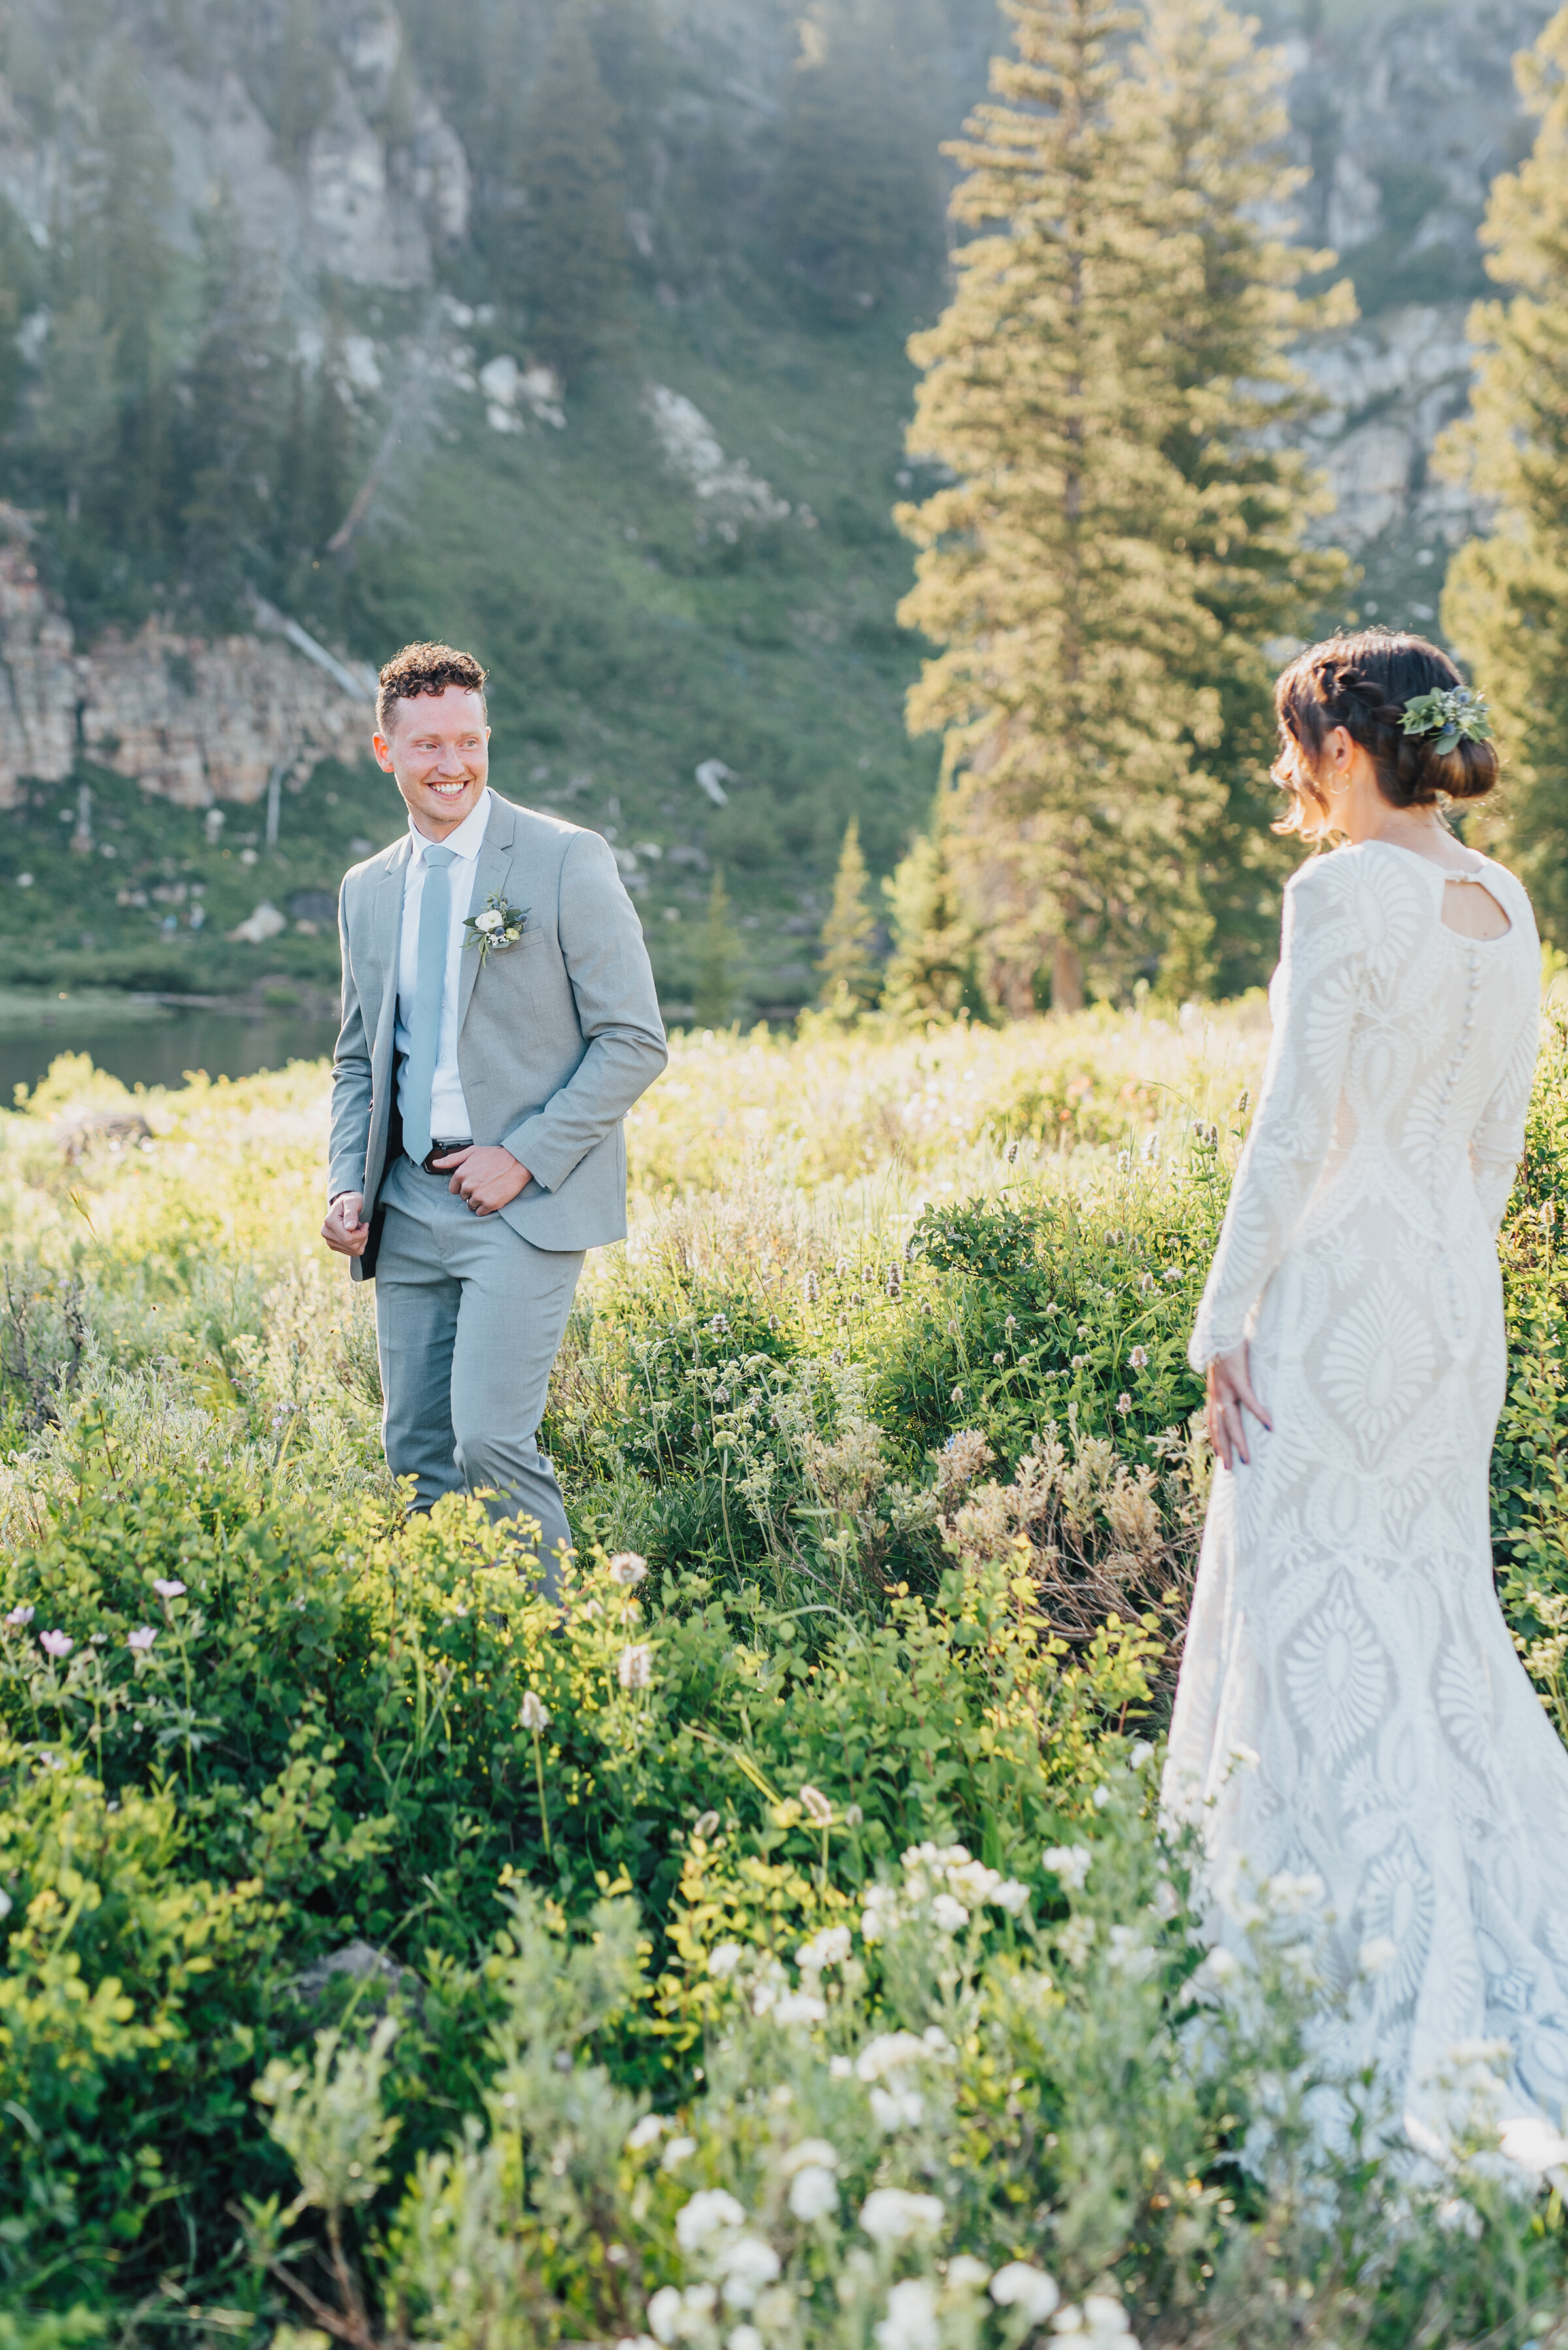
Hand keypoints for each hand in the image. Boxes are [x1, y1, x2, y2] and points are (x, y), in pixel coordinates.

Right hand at [323, 1191, 369, 1256]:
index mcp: (329, 1221)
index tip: (365, 1224)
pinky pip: (352, 1252)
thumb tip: (350, 1228)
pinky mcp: (334, 1246)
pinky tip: (355, 1234)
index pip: (348, 1238)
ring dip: (361, 1240)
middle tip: (363, 1226)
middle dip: (363, 1237)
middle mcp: (326, 1233)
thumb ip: (351, 1214)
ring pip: (354, 1250)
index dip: (362, 1233)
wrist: (345, 1205)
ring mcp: (329, 1241)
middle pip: (351, 1245)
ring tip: (358, 1229)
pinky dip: (358, 1244)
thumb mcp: (352, 1202)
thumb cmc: (350, 1201)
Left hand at [434, 1144, 530, 1215]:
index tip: (474, 1181)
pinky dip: (486, 1208)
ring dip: (479, 1201)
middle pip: (463, 1197)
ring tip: (490, 1189)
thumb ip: (452, 1159)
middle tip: (485, 1183)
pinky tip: (493, 1196)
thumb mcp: (472, 1152)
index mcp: (461, 1173)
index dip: (463, 1186)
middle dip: (471, 1192)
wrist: (519, 1161)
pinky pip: (481, 1212)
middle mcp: (468, 1185)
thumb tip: (435, 1164)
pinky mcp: (490, 1204)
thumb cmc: (496, 1155)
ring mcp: (479, 1195)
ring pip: (471, 1205)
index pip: (453, 1189)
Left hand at [1205, 1343, 1270, 1471]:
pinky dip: (1259, 1414)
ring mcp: (1225, 1386)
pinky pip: (1249, 1400)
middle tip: (1231, 1469)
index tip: (1220, 1457)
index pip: (1212, 1421)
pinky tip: (1270, 1426)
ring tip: (1247, 1459)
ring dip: (1238, 1441)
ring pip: (1231, 1420)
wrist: (1221, 1326)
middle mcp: (1217, 1392)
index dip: (1216, 1439)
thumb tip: (1243, 1386)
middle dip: (1225, 1449)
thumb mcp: (1227, 1367)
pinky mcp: (1237, 1376)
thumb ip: (1232, 1380)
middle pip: (1219, 1427)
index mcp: (1214, 1391)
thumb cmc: (1228, 1344)